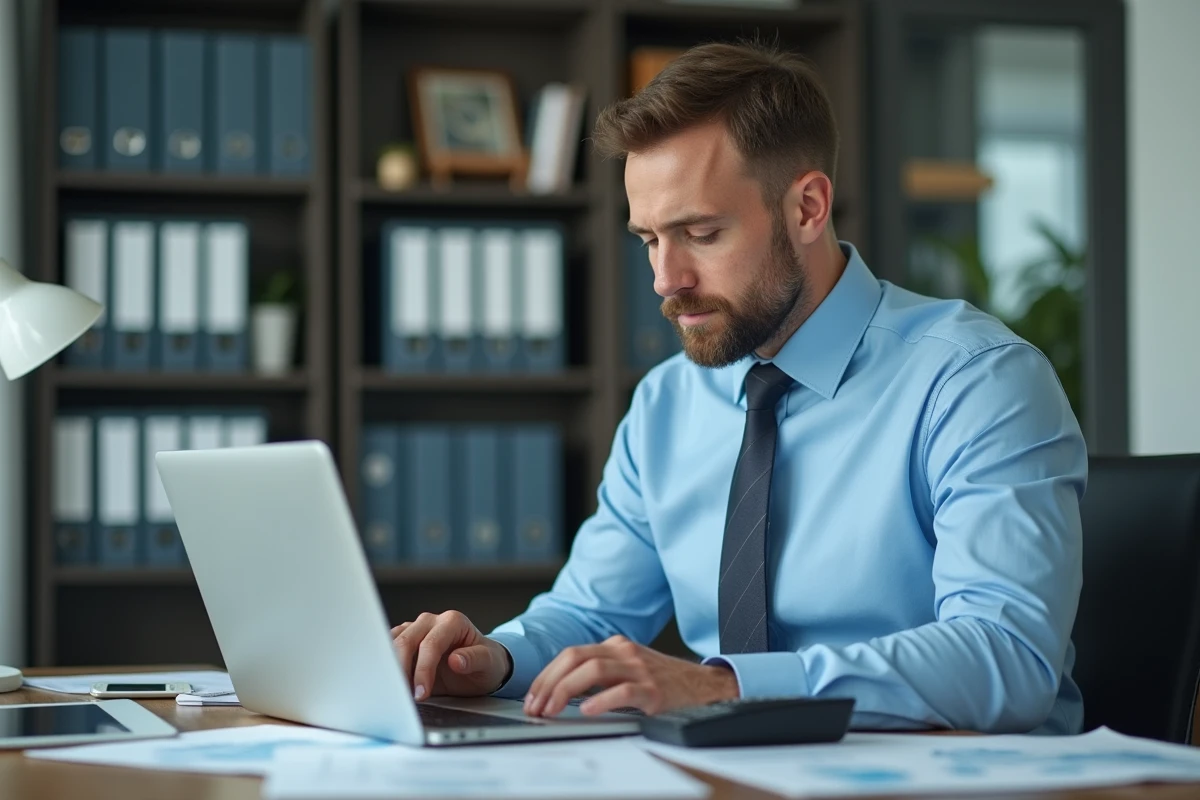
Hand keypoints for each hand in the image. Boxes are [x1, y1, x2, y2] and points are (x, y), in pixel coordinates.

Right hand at [390, 611, 511, 700]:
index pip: (430, 645)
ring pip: (392, 643)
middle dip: (402, 671)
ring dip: (390, 668)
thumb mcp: (488, 662)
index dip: (423, 670)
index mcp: (452, 622)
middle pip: (406, 642)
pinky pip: (388, 649)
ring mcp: (416, 630)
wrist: (481, 665)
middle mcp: (431, 622)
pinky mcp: (406, 642)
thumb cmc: (486, 662)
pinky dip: (386, 666)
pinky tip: (389, 683)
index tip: (421, 693)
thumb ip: (474, 659)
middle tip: (403, 696)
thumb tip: (456, 660)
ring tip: (394, 692)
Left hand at [524, 635, 738, 716]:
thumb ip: (600, 673)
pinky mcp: (654, 690)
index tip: (533, 697)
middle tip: (535, 707)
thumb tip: (559, 692)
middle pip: (575, 658)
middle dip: (548, 683)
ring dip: (565, 691)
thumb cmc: (664, 682)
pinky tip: (589, 711)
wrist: (706, 687)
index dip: (546, 676)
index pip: (570, 654)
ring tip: (552, 711)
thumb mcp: (629, 668)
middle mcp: (624, 652)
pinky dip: (602, 700)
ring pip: (593, 671)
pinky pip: (623, 691)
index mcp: (615, 645)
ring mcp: (640, 669)